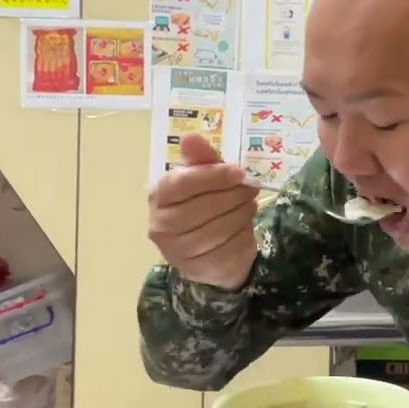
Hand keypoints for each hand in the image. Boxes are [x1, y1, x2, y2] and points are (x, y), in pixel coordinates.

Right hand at [147, 134, 258, 289]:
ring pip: (217, 230)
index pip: (182, 183)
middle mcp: (160, 226)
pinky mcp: (199, 269)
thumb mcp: (204, 178)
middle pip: (202, 207)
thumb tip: (190, 138)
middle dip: (233, 195)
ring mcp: (177, 252)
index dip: (213, 176)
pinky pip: (228, 250)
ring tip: (248, 205)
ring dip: (240, 214)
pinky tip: (245, 228)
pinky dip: (243, 236)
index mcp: (158, 197)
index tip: (239, 172)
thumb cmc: (204, 204)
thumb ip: (201, 159)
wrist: (208, 249)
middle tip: (251, 188)